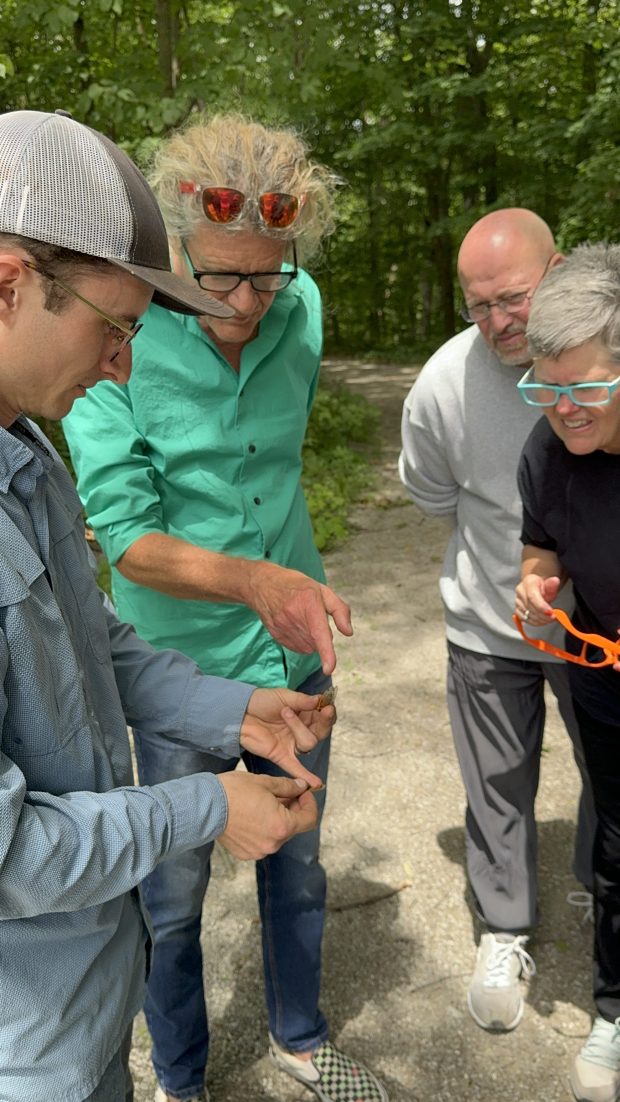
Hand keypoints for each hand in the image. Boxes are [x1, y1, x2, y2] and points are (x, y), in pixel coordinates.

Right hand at [218, 772, 317, 859]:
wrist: (204, 806)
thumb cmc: (234, 791)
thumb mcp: (266, 782)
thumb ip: (289, 787)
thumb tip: (302, 787)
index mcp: (282, 826)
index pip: (309, 820)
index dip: (309, 804)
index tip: (303, 794)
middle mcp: (273, 843)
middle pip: (293, 827)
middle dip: (292, 810)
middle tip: (283, 793)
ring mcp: (259, 851)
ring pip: (277, 834)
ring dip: (277, 820)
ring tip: (264, 803)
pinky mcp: (246, 854)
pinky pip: (262, 841)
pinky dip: (262, 829)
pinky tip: (251, 815)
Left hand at [240, 686, 335, 786]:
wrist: (239, 711)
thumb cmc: (261, 701)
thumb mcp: (284, 696)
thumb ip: (302, 700)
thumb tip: (320, 701)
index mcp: (305, 714)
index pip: (324, 718)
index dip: (328, 714)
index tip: (327, 707)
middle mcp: (301, 730)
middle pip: (321, 733)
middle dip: (321, 722)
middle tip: (319, 711)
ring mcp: (292, 744)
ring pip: (308, 743)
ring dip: (299, 727)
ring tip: (285, 713)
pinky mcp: (281, 755)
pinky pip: (295, 767)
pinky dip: (305, 776)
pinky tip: (315, 783)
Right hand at [246, 561, 352, 675]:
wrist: (264, 585)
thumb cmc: (297, 586)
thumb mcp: (323, 590)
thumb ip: (340, 611)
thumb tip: (349, 632)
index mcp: (309, 602)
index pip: (319, 632)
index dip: (326, 652)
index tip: (329, 669)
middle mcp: (293, 616)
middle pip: (316, 642)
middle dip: (321, 635)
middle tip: (313, 617)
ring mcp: (282, 627)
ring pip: (307, 648)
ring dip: (311, 640)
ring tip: (302, 619)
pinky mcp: (276, 635)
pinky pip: (296, 648)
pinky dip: (301, 642)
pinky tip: (295, 626)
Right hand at [515, 574, 560, 626]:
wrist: (538, 588)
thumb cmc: (544, 587)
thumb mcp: (550, 584)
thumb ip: (552, 584)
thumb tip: (555, 581)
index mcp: (528, 582)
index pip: (532, 596)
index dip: (541, 606)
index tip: (551, 613)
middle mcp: (520, 591)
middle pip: (530, 607)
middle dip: (543, 615)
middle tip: (553, 617)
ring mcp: (517, 601)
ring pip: (527, 614)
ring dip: (540, 620)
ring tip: (549, 619)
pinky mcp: (517, 610)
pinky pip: (525, 619)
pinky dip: (535, 622)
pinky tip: (542, 621)